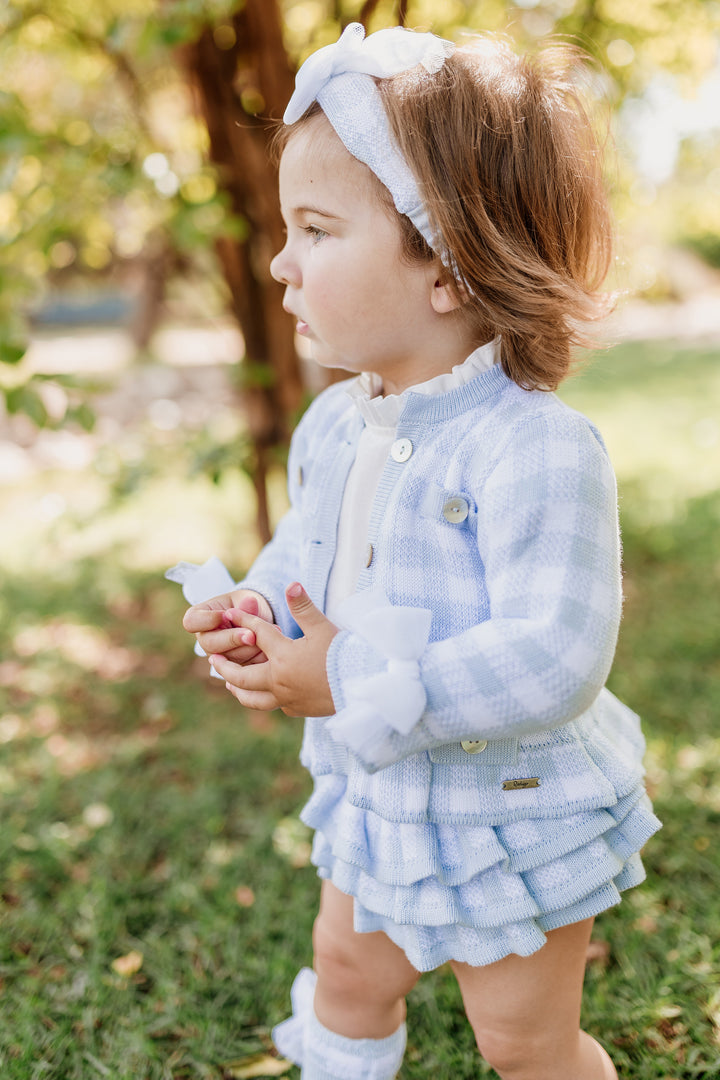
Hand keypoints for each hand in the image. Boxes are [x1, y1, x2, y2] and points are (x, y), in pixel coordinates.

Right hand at [182, 589, 273, 664]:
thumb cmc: (247, 605)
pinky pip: (245, 671)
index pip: (191, 622)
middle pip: (210, 645)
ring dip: (250, 649)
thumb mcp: (246, 599)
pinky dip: (261, 659)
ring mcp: (218, 658)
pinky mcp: (234, 671)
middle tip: (251, 636)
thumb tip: (250, 602)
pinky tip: (273, 649)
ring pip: (229, 661)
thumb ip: (246, 604)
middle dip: (232, 639)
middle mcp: (206, 640)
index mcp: (199, 618)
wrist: (260, 621)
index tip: (225, 615)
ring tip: (270, 636)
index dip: (206, 620)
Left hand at [210, 583, 337, 715]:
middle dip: (225, 666)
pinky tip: (264, 694)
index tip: (231, 614)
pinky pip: (274, 704)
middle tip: (213, 659)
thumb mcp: (322, 627)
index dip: (244, 621)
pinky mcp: (298, 709)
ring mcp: (287, 698)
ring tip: (229, 683)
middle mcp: (278, 680)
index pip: (257, 635)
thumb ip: (303, 607)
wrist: (362, 685)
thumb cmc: (343, 653)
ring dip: (238, 689)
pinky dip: (264, 698)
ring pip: (253, 698)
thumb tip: (291, 584)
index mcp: (283, 656)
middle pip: (242, 675)